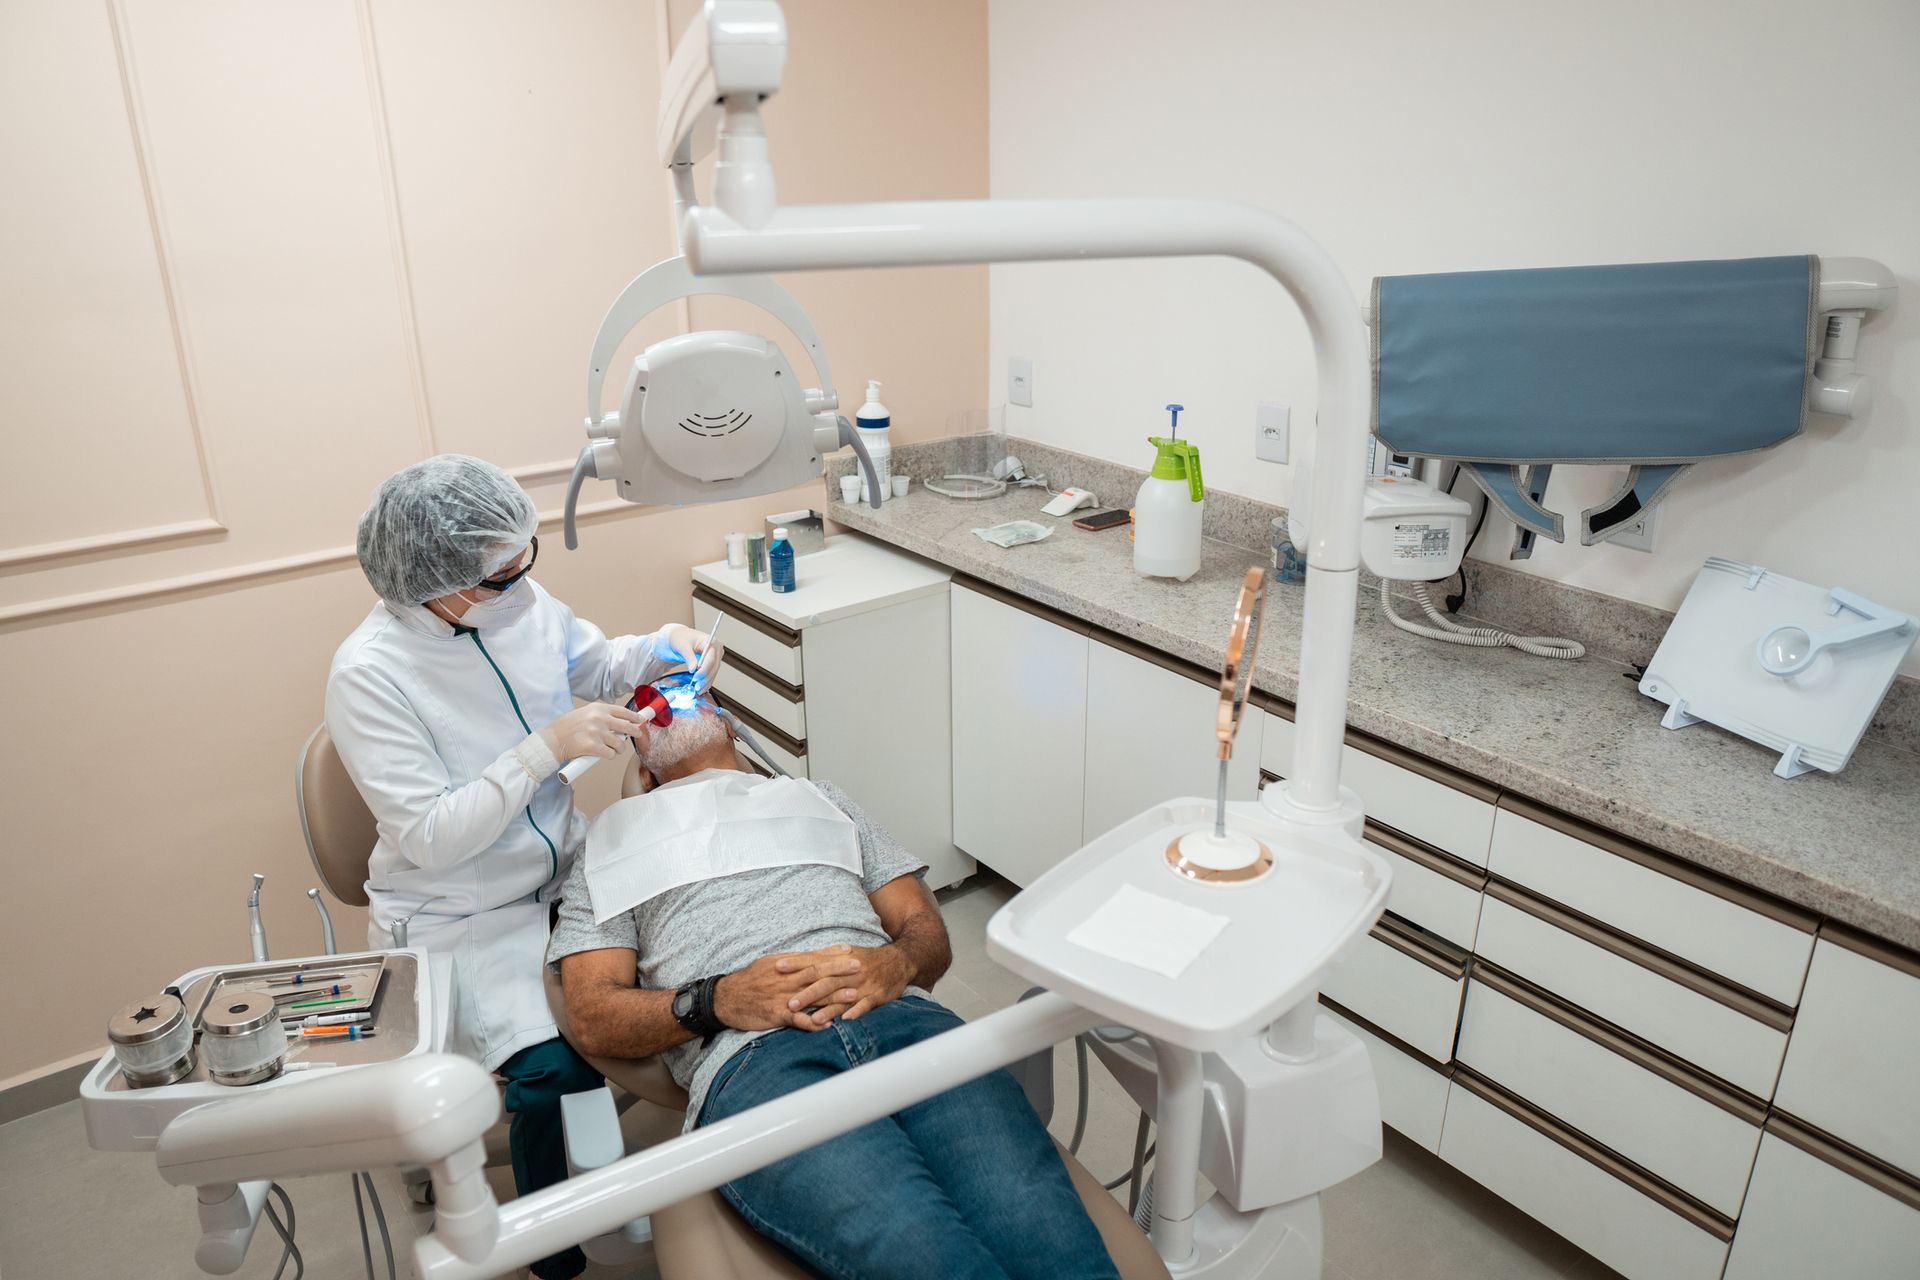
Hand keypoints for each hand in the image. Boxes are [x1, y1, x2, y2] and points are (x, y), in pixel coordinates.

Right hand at [540, 702, 646, 762]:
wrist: (552, 740)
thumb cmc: (567, 728)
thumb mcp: (585, 713)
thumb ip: (602, 716)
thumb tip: (621, 722)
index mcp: (598, 709)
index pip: (623, 711)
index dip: (635, 717)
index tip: (640, 720)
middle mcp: (599, 719)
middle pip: (627, 727)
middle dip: (635, 732)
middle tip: (637, 735)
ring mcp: (597, 733)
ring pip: (620, 744)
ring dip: (618, 749)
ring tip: (611, 749)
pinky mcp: (593, 747)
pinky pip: (611, 754)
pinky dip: (609, 756)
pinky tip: (602, 754)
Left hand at [660, 624, 722, 688]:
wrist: (678, 637)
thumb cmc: (680, 638)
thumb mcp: (683, 646)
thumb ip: (689, 658)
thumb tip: (693, 669)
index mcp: (711, 641)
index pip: (711, 658)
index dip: (704, 670)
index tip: (695, 678)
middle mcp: (716, 649)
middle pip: (714, 667)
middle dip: (705, 678)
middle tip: (697, 687)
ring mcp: (715, 656)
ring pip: (713, 672)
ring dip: (706, 682)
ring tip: (698, 690)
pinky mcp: (711, 662)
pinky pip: (711, 673)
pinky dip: (706, 681)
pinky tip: (701, 688)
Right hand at [714, 946, 860, 1031]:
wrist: (724, 998)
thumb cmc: (748, 981)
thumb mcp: (768, 964)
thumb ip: (791, 962)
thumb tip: (810, 956)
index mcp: (785, 964)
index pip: (813, 957)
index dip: (833, 953)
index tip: (851, 950)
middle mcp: (786, 978)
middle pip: (817, 972)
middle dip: (840, 969)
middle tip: (860, 966)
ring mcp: (782, 997)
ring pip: (812, 995)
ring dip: (834, 995)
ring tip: (854, 995)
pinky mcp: (776, 1014)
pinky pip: (797, 1019)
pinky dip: (812, 1023)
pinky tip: (828, 1026)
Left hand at [787, 945, 913, 1025]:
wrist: (900, 961)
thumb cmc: (867, 959)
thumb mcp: (846, 953)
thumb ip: (823, 957)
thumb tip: (798, 958)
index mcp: (840, 959)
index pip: (814, 961)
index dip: (796, 964)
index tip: (777, 968)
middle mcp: (849, 972)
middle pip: (825, 981)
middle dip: (807, 992)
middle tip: (789, 1003)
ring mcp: (863, 985)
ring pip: (843, 996)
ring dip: (828, 1008)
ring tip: (812, 1018)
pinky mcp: (876, 996)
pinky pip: (865, 1006)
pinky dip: (856, 1012)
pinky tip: (846, 1020)